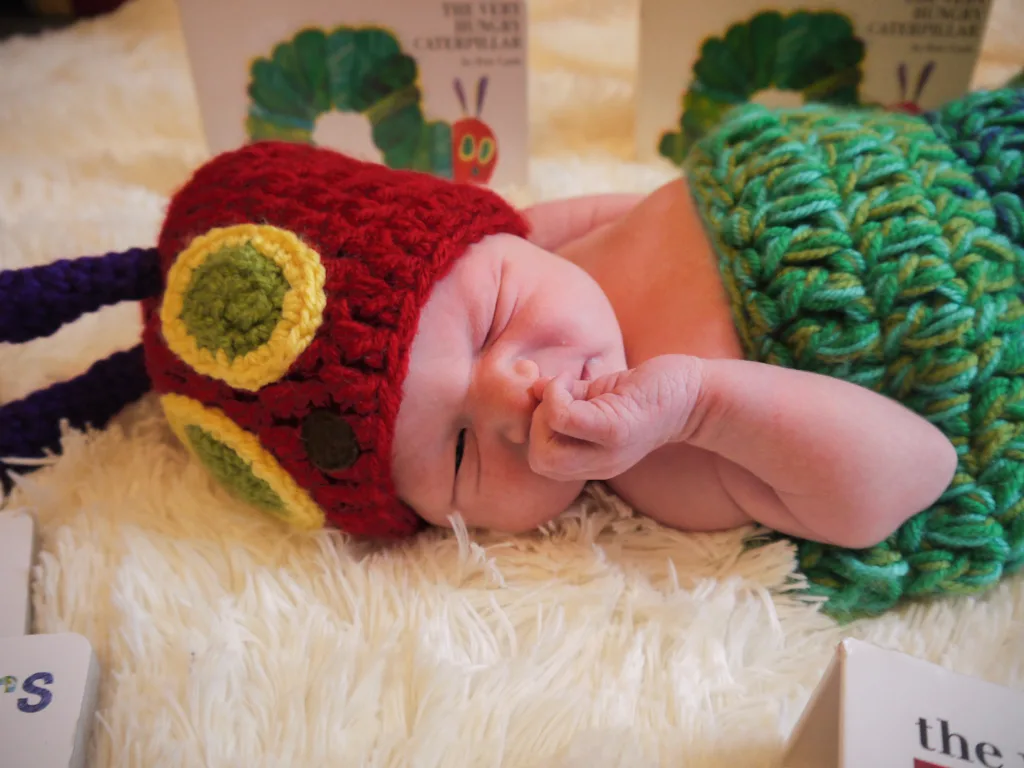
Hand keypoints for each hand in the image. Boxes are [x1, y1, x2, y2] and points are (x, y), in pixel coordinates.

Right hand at [527, 355, 700, 481]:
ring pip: (546, 450)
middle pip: (540, 462)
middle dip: (537, 424)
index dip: (538, 429)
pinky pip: (564, 417)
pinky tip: (571, 380)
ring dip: (544, 413)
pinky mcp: (617, 427)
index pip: (542, 463)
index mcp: (594, 461)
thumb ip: (565, 399)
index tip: (555, 400)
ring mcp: (608, 449)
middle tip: (558, 397)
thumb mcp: (597, 400)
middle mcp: (600, 464)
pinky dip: (556, 395)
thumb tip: (533, 389)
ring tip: (565, 389)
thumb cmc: (646, 392)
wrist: (696, 393)